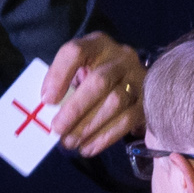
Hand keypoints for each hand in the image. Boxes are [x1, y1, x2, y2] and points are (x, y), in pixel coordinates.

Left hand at [42, 31, 145, 155]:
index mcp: (97, 44)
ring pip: (115, 103)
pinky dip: (105, 137)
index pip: (76, 52)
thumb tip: (46, 107)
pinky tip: (88, 147)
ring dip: (89, 126)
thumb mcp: (77, 70)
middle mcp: (121, 58)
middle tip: (57, 129)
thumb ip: (62, 83)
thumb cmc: (93, 75)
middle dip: (76, 108)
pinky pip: (127, 121)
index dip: (59, 75)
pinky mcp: (147, 101)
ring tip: (70, 142)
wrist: (131, 81)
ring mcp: (138, 79)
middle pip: (100, 81)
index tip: (47, 100)